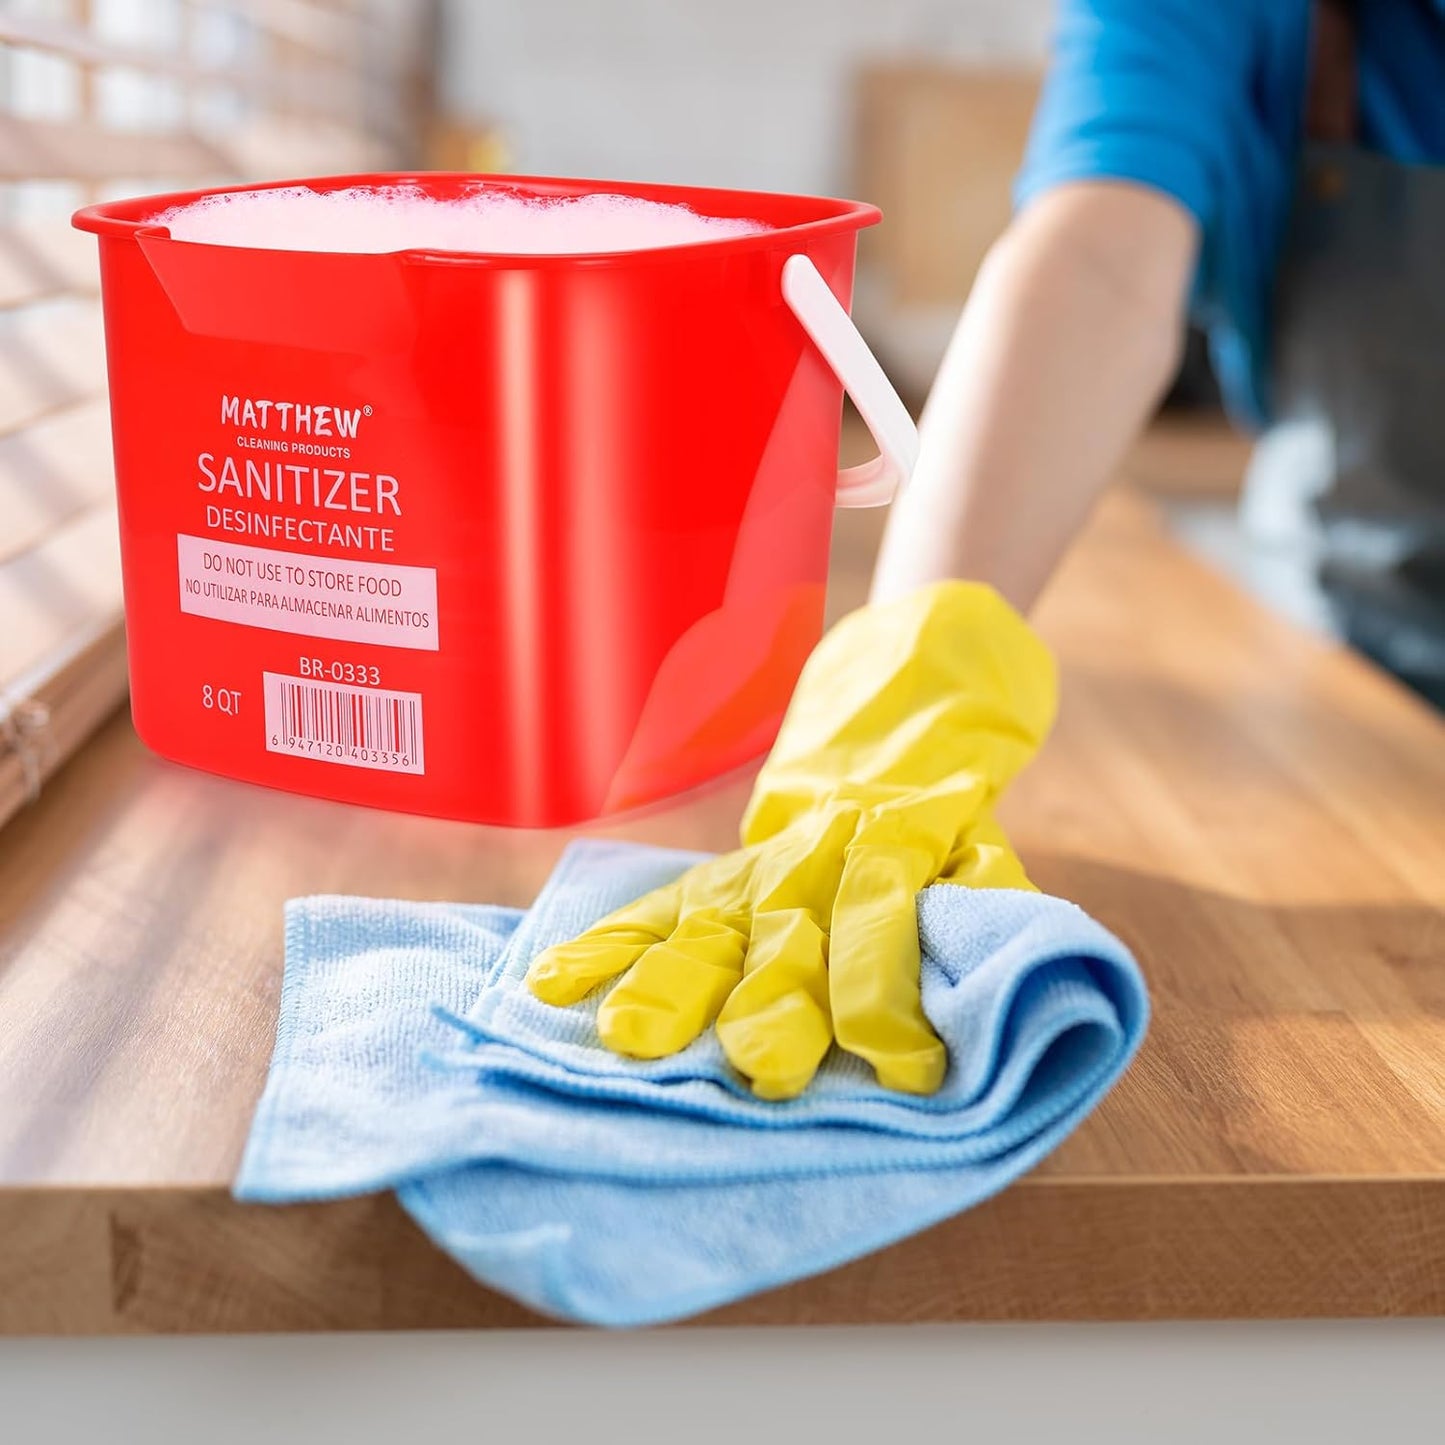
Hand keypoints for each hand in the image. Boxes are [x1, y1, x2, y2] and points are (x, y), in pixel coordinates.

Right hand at [527, 582, 1055, 1097]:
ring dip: (673, 986)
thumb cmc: (941, 833)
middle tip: (765, 1064)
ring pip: (709, 933)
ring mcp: (749, 875)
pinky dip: (602, 946)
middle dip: (776, 1000)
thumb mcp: (982, 854)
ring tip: (633, 1037)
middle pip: (789, 935)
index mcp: (894, 851)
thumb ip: (986, 907)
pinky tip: (552, 983)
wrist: (884, 743)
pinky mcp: (706, 882)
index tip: (903, 1067)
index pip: (884, 917)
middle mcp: (813, 864)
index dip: (889, 988)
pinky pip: (650, 913)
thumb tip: (984, 986)